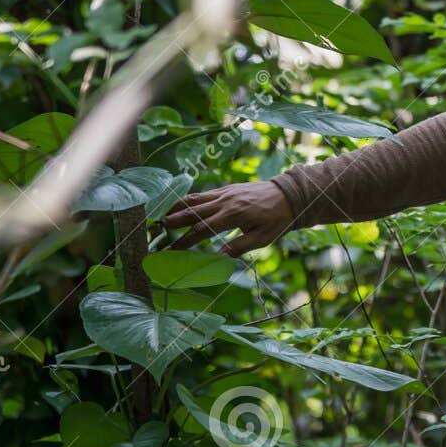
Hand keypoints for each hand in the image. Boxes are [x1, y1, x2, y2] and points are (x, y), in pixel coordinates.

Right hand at [162, 180, 293, 255]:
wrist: (289, 195)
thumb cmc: (277, 219)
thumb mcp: (262, 238)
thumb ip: (239, 247)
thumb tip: (217, 257)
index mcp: (233, 215)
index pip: (202, 229)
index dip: (184, 241)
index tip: (171, 250)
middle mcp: (226, 202)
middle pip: (193, 211)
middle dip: (174, 220)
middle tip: (156, 229)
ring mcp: (225, 193)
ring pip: (196, 199)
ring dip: (178, 207)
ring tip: (162, 216)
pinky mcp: (228, 189)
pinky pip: (205, 194)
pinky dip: (190, 200)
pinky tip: (181, 206)